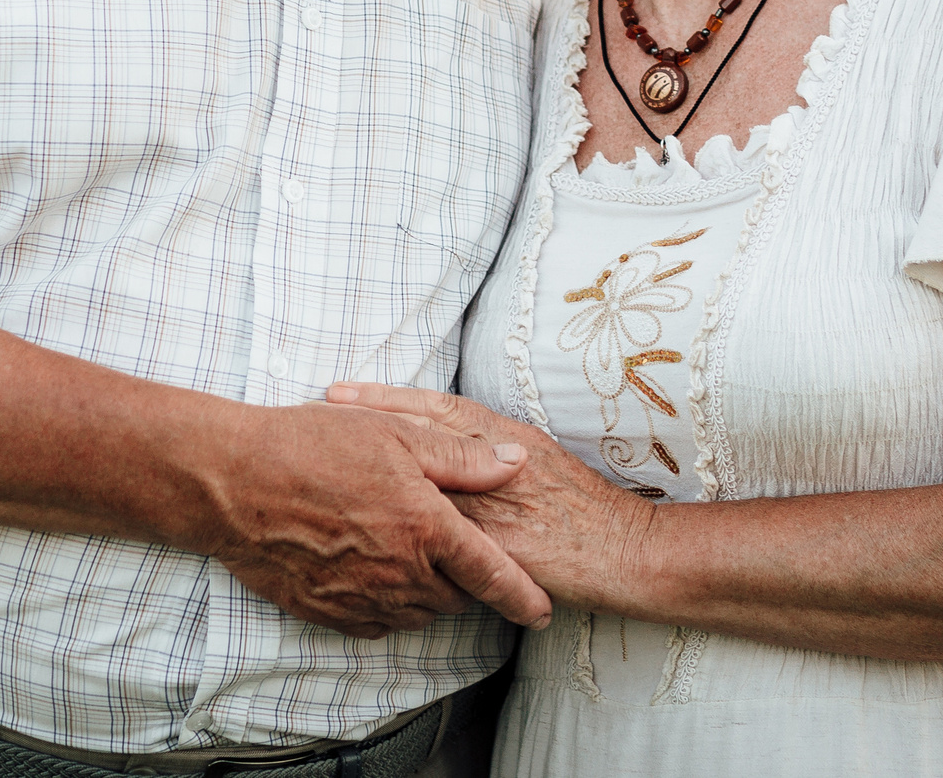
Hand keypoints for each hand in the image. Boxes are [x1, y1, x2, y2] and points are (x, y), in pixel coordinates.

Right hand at [189, 402, 554, 639]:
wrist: (233, 483)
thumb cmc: (313, 446)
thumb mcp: (397, 433)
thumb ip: (463, 457)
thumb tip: (516, 464)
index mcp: (427, 529)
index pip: (492, 575)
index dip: (523, 596)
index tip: (541, 612)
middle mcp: (401, 574)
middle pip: (455, 598)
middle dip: (466, 583)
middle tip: (456, 554)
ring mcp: (363, 599)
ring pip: (418, 613)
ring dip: (428, 593)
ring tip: (414, 559)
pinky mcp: (328, 612)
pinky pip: (376, 623)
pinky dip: (388, 606)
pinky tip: (375, 576)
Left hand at [327, 383, 656, 613]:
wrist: (628, 551)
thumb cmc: (588, 510)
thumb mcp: (540, 461)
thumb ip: (494, 449)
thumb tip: (448, 442)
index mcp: (508, 436)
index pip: (435, 409)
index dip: (385, 399)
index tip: (338, 391)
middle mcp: (496, 460)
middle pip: (418, 436)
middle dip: (365, 425)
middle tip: (315, 413)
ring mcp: (496, 502)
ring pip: (422, 480)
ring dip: (375, 472)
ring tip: (325, 465)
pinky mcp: (498, 546)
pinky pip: (441, 535)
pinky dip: (404, 528)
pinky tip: (367, 530)